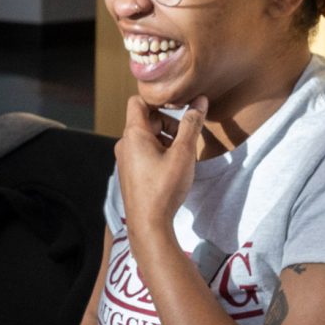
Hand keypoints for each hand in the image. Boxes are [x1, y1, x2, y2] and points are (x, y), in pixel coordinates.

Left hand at [115, 93, 204, 241]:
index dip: (158, 100)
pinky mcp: (129, 174)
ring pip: (146, 138)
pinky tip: (173, 169)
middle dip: (169, 124)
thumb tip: (200, 101)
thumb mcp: (183, 153)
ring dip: (166, 140)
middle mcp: (124, 144)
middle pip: (146, 121)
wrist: (149, 224)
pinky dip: (159, 153)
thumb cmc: (164, 188)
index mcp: (133, 134)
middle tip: (187, 139)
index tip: (178, 109)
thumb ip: (192, 124)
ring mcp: (125, 160)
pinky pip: (143, 154)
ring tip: (182, 156)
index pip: (138, 102)